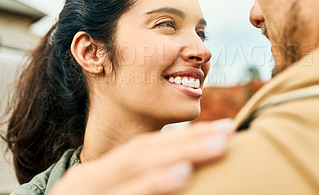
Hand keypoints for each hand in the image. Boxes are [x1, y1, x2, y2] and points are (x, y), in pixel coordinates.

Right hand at [50, 119, 233, 194]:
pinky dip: (153, 185)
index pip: (145, 147)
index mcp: (100, 173)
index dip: (183, 136)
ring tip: (215, 146)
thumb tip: (184, 172)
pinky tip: (182, 176)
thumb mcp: (114, 193)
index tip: (221, 129)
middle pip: (144, 151)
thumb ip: (139, 181)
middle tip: (228, 131)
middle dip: (189, 139)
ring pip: (134, 166)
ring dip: (178, 154)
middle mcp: (90, 179)